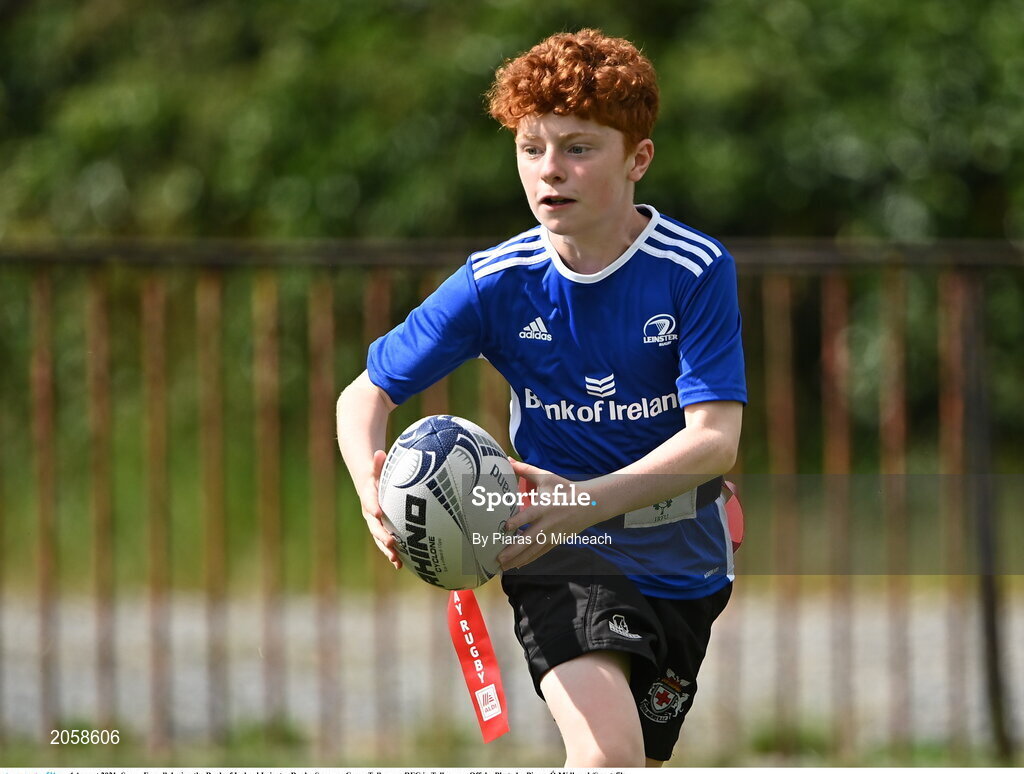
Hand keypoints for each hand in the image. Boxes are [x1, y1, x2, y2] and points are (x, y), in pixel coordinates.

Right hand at [360, 449, 402, 568]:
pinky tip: (402, 566)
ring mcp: (375, 524)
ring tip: (395, 560)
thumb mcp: (377, 469)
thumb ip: (378, 463)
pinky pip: (387, 544)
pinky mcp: (383, 531)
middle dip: (382, 535)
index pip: (370, 501)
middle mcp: (370, 513)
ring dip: (387, 550)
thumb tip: (380, 452)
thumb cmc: (377, 477)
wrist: (369, 487)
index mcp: (369, 497)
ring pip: (380, 538)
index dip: (373, 506)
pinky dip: (393, 554)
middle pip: (374, 526)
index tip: (378, 512)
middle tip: (391, 542)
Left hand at [497, 458, 599, 570]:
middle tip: (497, 558)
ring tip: (502, 567)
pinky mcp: (555, 541)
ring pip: (533, 551)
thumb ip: (525, 470)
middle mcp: (548, 524)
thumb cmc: (564, 488)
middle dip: (513, 550)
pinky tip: (516, 566)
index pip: (529, 516)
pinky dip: (529, 560)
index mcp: (544, 507)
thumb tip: (507, 459)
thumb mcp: (546, 477)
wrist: (589, 504)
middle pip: (529, 540)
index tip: (504, 527)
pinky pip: (540, 553)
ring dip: (517, 559)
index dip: (517, 522)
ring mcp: (552, 535)